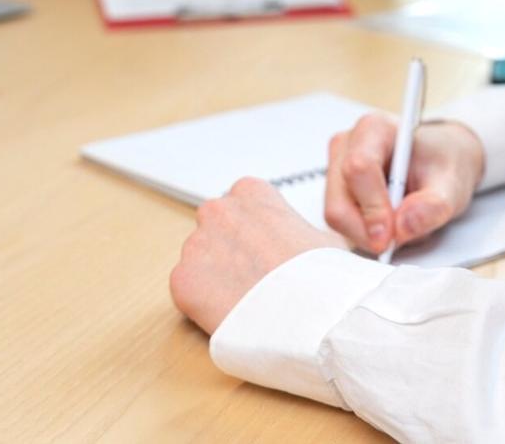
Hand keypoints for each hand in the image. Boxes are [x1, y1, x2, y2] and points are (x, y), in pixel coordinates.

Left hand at [170, 177, 344, 334]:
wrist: (308, 313)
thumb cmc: (321, 275)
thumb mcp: (323, 236)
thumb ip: (298, 229)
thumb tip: (304, 242)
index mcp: (251, 192)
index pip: (241, 204)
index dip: (254, 231)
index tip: (266, 250)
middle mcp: (217, 211)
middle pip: (215, 229)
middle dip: (229, 250)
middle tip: (254, 276)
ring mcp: (195, 245)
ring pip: (199, 260)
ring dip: (215, 276)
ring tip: (246, 298)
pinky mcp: (181, 280)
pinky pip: (187, 290)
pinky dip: (202, 303)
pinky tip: (230, 311)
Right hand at [323, 115, 485, 255]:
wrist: (439, 162)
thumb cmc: (442, 163)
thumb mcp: (452, 183)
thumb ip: (434, 205)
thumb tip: (404, 225)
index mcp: (375, 129)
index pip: (359, 168)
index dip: (373, 207)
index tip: (391, 235)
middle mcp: (347, 146)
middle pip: (339, 202)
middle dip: (368, 230)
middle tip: (397, 240)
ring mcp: (336, 170)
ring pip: (337, 218)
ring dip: (367, 234)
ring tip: (399, 225)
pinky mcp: (336, 193)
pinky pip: (340, 226)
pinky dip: (364, 235)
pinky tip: (387, 225)